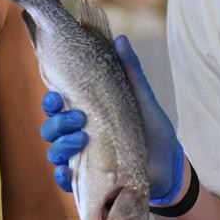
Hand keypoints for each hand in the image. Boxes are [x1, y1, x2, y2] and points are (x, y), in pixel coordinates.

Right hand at [39, 35, 184, 202]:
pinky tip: (68, 171)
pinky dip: (62, 176)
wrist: (170, 167)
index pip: (57, 105)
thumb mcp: (143, 100)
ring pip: (54, 152)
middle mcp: (78, 134)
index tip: (56, 96)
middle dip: (58, 122)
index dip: (50, 100)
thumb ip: (131, 72)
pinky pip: (64, 180)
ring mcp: (81, 158)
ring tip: (82, 140)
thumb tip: (121, 39)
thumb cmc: (154, 130)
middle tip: (80, 119)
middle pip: (50, 128)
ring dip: (61, 145)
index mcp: (87, 113)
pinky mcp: (88, 180)